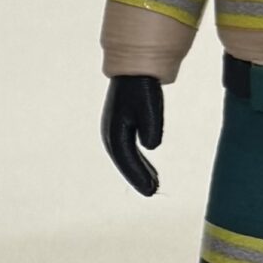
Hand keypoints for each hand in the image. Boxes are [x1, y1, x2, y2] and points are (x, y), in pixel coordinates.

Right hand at [102, 75, 164, 196]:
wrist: (134, 70)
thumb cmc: (142, 87)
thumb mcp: (150, 106)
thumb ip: (151, 126)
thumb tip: (150, 146)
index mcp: (115, 129)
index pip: (126, 158)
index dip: (138, 175)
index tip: (151, 190)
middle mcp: (110, 132)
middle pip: (123, 161)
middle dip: (137, 176)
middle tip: (151, 191)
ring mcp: (113, 130)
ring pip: (124, 157)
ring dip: (137, 171)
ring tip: (153, 184)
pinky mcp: (120, 128)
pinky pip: (127, 151)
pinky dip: (137, 162)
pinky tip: (148, 169)